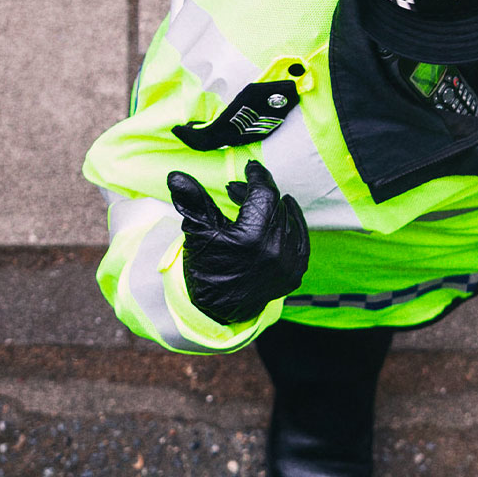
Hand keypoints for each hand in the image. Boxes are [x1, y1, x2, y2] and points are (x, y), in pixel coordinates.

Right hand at [166, 160, 309, 324]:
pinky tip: (284, 214)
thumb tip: (176, 175)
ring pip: (289, 220)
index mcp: (253, 237)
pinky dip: (292, 225)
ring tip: (257, 201)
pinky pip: (301, 240)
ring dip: (275, 207)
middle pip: (276, 205)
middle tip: (239, 189)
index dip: (258, 176)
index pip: (264, 194)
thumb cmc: (205, 268)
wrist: (216, 309)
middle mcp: (276, 250)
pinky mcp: (295, 273)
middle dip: (259, 192)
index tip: (251, 167)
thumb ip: (193, 201)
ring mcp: (289, 263)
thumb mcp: (198, 232)